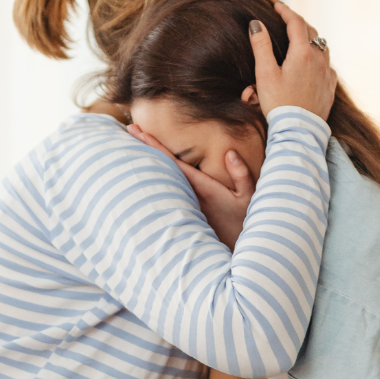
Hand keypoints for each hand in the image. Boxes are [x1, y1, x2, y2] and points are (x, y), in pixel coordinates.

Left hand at [127, 126, 255, 249]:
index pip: (173, 163)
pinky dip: (157, 176)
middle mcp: (188, 194)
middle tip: (129, 128)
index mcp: (202, 187)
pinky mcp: (185, 210)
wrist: (235, 250)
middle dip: (146, 147)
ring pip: (163, 179)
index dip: (155, 146)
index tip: (140, 131)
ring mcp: (185, 202)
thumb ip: (241, 174)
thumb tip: (230, 152)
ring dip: (149, 161)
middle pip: (162, 167)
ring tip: (134, 142)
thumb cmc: (244, 221)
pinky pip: (168, 189)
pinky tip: (149, 168)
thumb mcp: (250, 196)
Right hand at [251, 2, 336, 120]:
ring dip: (311, 39)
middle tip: (287, 20)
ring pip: (322, 48)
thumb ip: (261, 46)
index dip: (286, 11)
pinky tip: (314, 64)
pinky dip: (319, 58)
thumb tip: (256, 24)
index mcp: (303, 53)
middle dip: (298, 23)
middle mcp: (320, 60)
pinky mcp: (330, 88)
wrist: (298, 131)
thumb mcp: (265, 73)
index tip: (277, 6)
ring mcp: (327, 74)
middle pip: (311, 33)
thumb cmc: (279, 103)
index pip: (296, 23)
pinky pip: (327, 66)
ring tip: (300, 38)